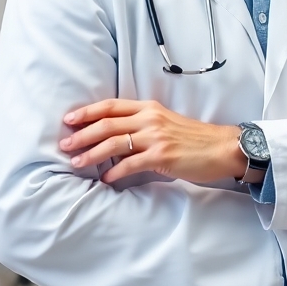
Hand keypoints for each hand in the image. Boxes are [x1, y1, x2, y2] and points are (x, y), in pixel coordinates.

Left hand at [60, 99, 245, 183]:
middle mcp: (150, 119)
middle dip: (82, 134)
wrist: (222, 148)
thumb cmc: (195, 139)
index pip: (111, 105)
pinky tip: (105, 179)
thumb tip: (116, 137)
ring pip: (114, 143)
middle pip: (107, 123)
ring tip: (77, 163)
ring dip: (91, 154)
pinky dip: (114, 172)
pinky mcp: (162, 155)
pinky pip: (130, 163)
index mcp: (150, 108)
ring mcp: (156, 137)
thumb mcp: (166, 123)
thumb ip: (143, 125)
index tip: (69, 119)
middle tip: (65, 144)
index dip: (88, 111)